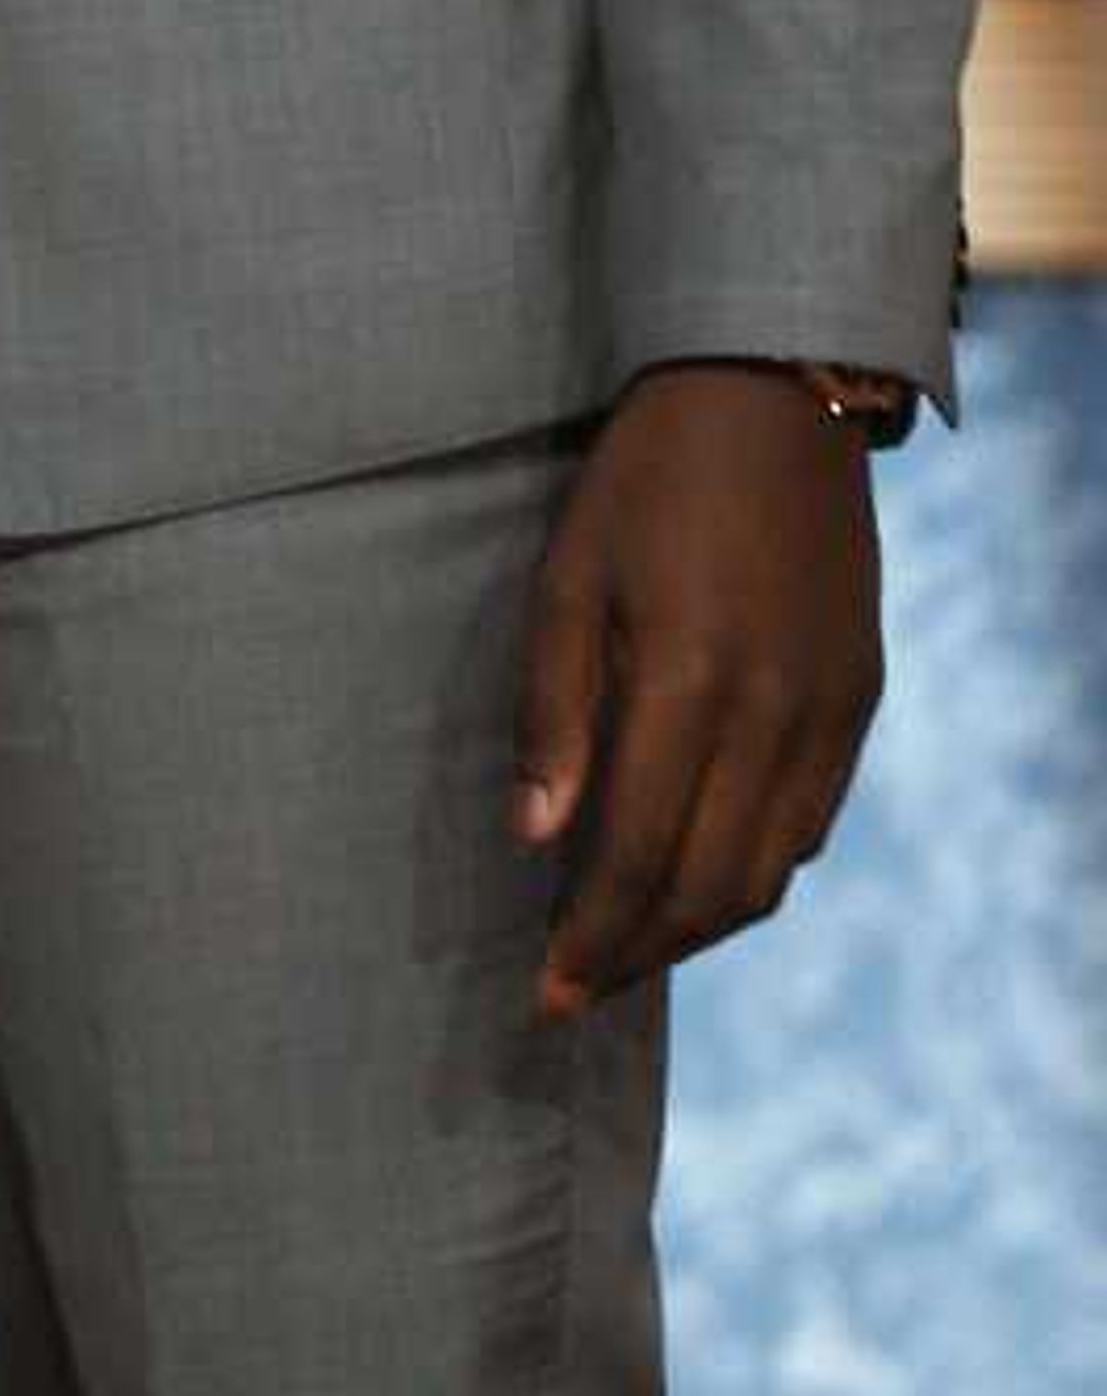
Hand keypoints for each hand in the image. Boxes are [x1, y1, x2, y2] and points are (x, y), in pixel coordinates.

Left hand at [512, 361, 886, 1019]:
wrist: (771, 400)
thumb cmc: (643, 481)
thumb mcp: (568, 576)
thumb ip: (555, 711)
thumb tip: (536, 841)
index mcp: (691, 683)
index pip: (640, 856)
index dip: (593, 938)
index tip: (546, 995)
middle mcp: (775, 716)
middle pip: (711, 887)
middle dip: (639, 955)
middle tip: (575, 993)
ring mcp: (831, 713)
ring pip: (769, 872)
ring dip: (697, 929)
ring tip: (628, 952)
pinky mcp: (859, 700)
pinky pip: (809, 824)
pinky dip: (755, 873)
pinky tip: (702, 879)